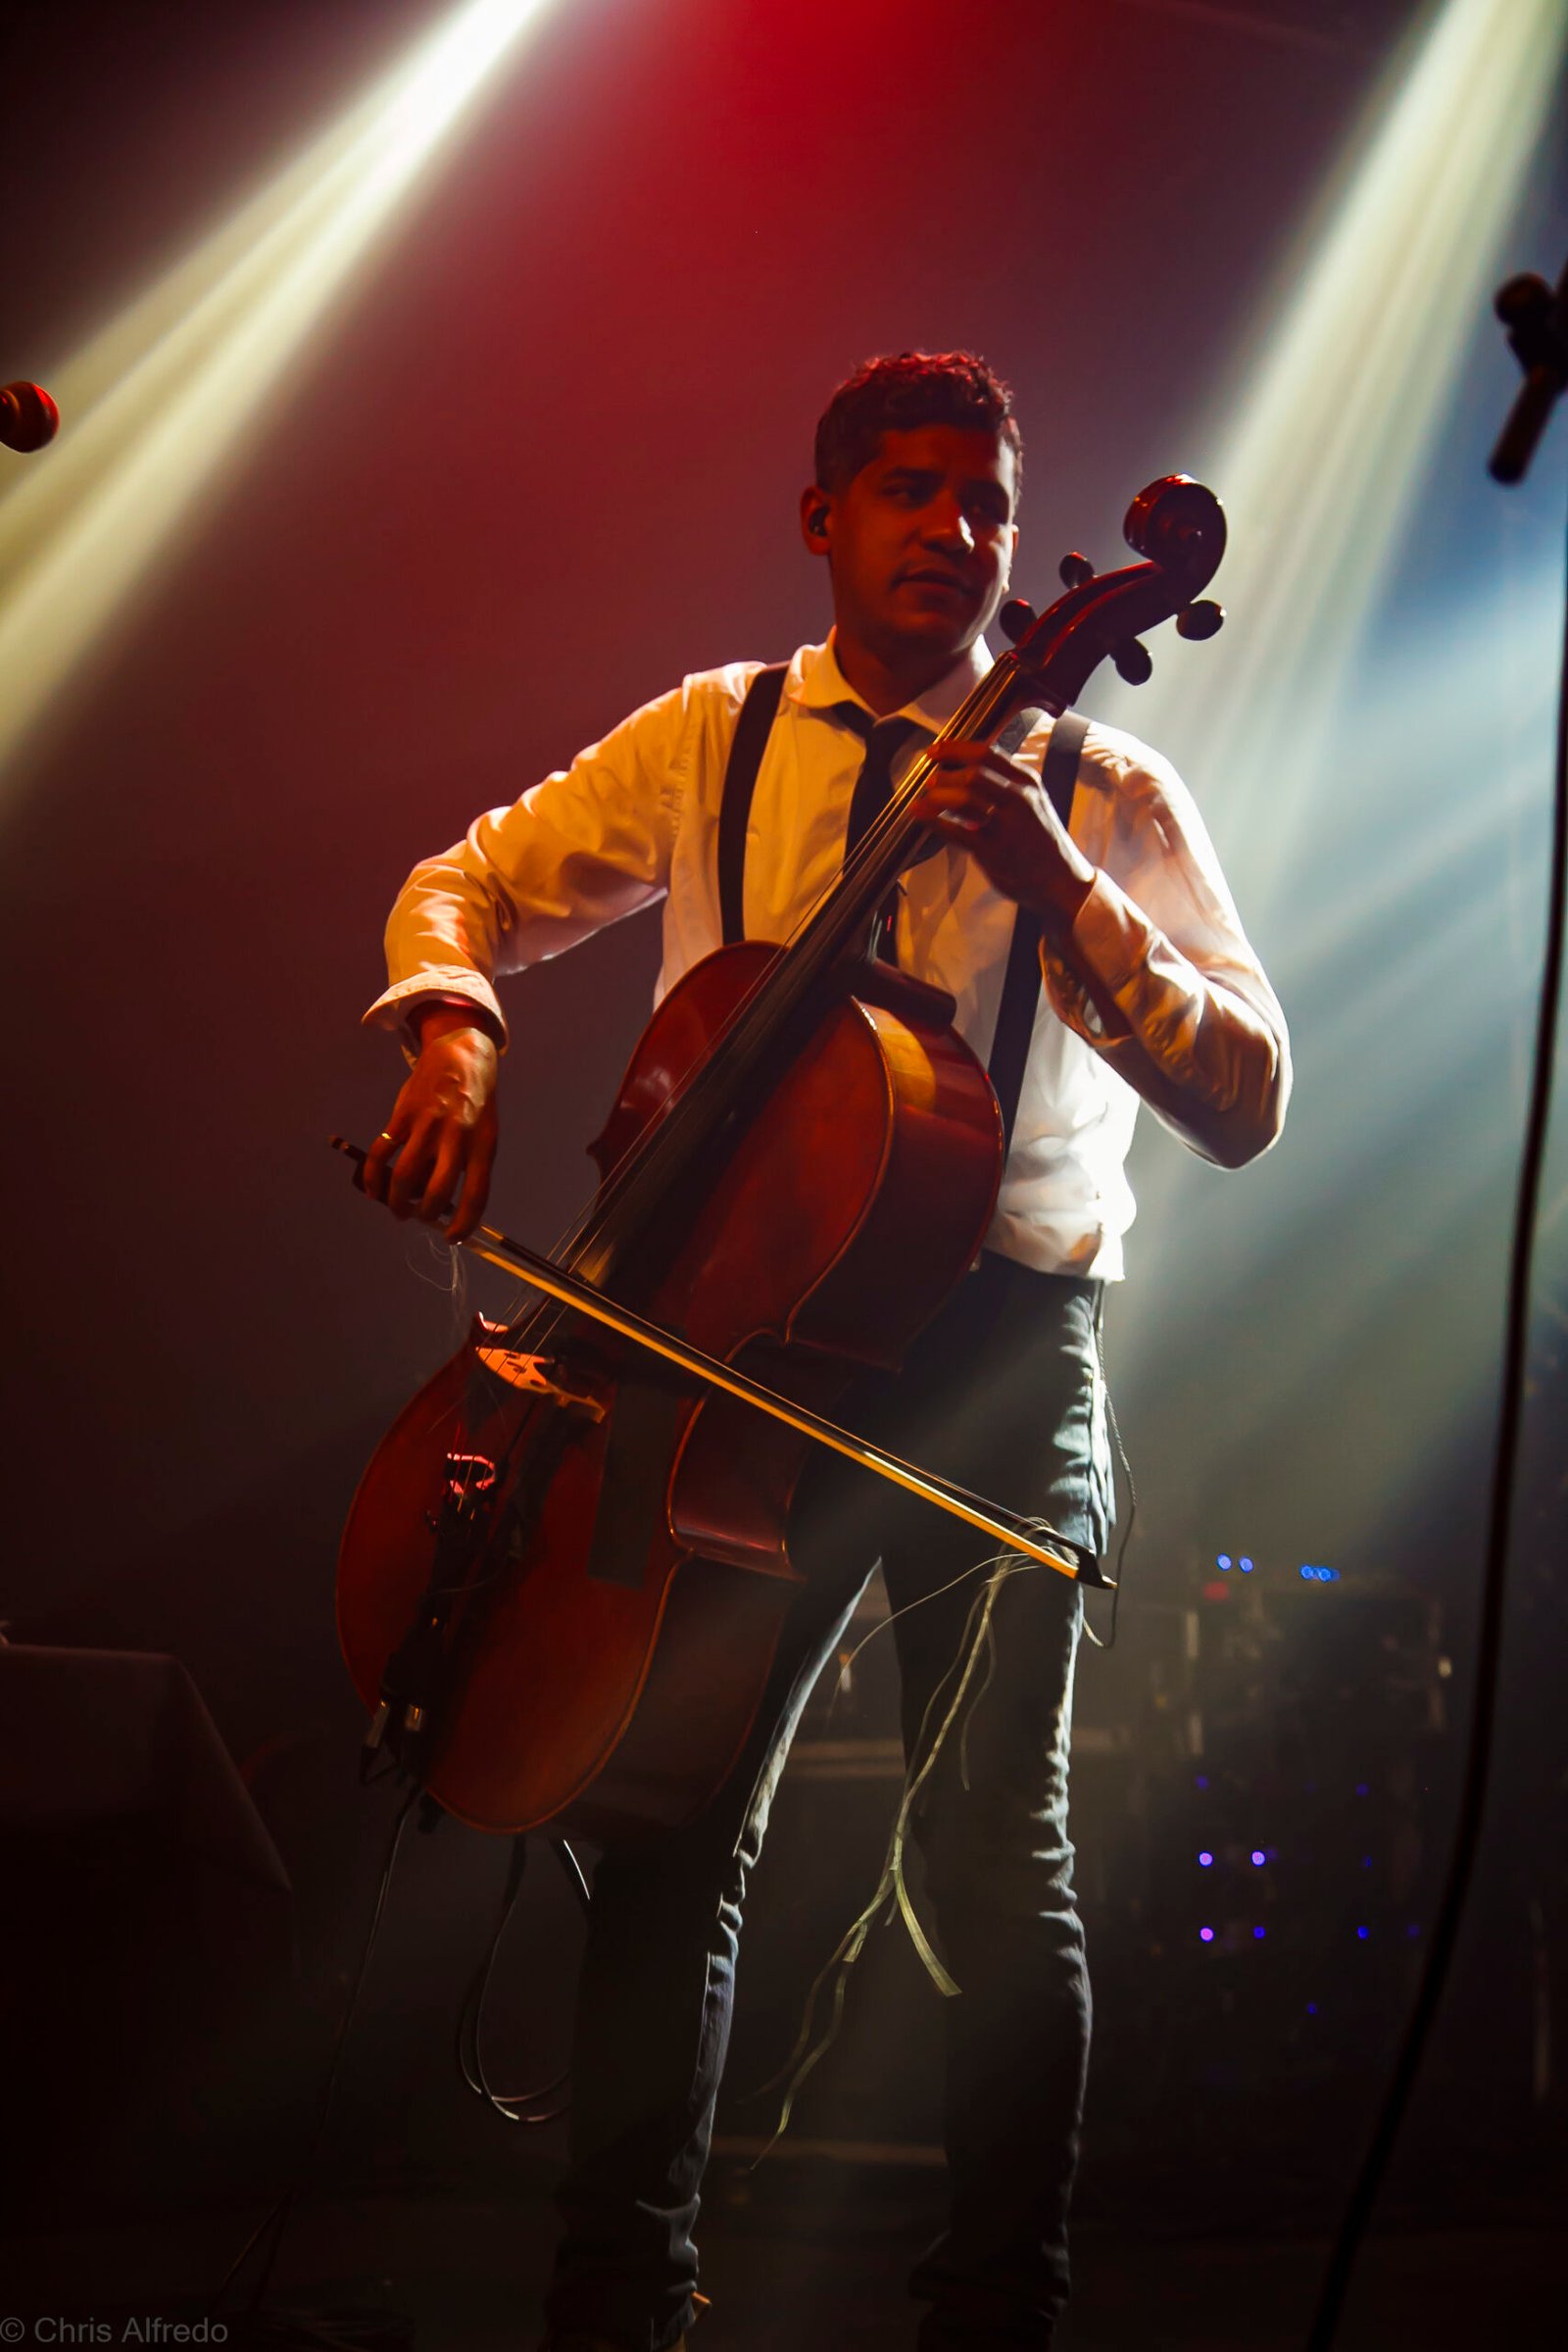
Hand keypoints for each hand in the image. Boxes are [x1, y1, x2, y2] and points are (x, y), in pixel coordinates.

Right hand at [363, 1010, 498, 1241]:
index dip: (464, 1224)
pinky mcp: (403, 1115)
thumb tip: (443, 1204)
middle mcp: (456, 1137)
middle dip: (425, 1214)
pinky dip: (372, 1175)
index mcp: (482, 1145)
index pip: (476, 1195)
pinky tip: (373, 1188)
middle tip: (418, 1218)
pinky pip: (382, 1152)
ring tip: (396, 1209)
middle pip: (437, 1191)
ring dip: (397, 1200)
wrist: (461, 1055)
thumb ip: (467, 1165)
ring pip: (405, 1176)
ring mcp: (428, 1125)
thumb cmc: (476, 1103)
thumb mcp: (484, 1133)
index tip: (452, 1237)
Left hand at [914, 737, 1095, 930]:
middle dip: (945, 775)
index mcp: (1027, 782)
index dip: (954, 749)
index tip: (935, 750)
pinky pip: (955, 831)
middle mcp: (1019, 799)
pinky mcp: (993, 851)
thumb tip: (963, 774)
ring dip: (937, 796)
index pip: (986, 753)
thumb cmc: (1041, 841)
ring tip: (926, 799)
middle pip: (973, 774)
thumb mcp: (1032, 802)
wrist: (1061, 880)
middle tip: (930, 781)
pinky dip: (932, 820)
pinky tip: (919, 814)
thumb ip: (1004, 785)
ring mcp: (1006, 826)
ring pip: (964, 799)